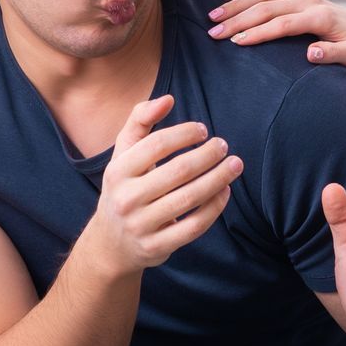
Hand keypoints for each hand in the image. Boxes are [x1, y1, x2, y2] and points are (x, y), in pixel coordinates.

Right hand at [83, 95, 242, 274]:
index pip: (155, 145)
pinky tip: (225, 191)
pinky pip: (194, 226)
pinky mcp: (157, 247)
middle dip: (207, 155)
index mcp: (117, 171)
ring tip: (235, 165)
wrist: (110, 244)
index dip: (184, 134)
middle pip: (178, 171)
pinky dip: (214, 208)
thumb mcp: (122, 155)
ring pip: (189, 198)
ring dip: (218, 179)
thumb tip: (168, 99)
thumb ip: (139, 121)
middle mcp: (126, 199)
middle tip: (224, 146)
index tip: (203, 130)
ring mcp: (141, 225)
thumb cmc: (124, 189)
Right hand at [208, 0, 345, 97]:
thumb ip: (334, 55)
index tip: (235, 42)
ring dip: (235, 3)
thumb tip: (312, 54)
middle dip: (237, 19)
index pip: (282, 24)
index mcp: (318, 16)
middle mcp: (306, 1)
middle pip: (266, 7)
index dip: (258, 33)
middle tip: (213, 32)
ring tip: (212, 15)